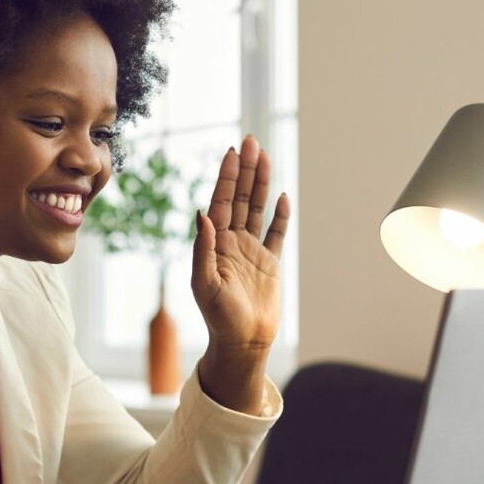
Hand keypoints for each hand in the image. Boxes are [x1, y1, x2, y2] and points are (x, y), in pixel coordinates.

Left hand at [191, 134, 289, 413]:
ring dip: (261, 183)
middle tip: (250, 141)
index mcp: (215, 243)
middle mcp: (232, 241)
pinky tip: (283, 196)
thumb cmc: (218, 317)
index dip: (227, 177)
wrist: (242, 342)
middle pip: (240, 198)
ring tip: (265, 156)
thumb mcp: (204, 283)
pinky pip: (276, 233)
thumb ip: (202, 249)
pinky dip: (280, 215)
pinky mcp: (270, 263)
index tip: (232, 152)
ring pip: (258, 208)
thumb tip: (201, 214)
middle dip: (245, 170)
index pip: (221, 202)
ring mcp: (251, 250)